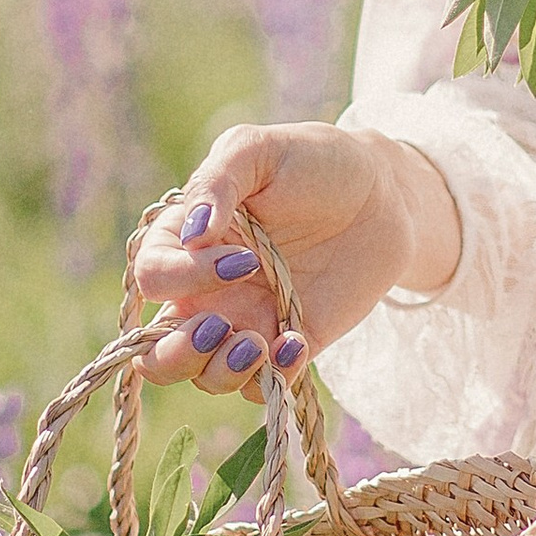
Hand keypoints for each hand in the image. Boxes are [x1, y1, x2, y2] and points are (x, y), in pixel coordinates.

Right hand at [128, 124, 460, 397]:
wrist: (383, 191)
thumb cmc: (312, 160)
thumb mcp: (258, 150)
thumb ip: (217, 182)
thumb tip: (192, 234)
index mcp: (187, 242)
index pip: (152, 277)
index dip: (181, 279)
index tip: (240, 260)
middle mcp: (206, 291)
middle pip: (158, 352)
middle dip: (175, 355)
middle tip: (219, 329)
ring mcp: (247, 322)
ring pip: (206, 376)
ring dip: (222, 372)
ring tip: (259, 344)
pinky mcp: (289, 344)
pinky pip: (265, 385)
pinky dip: (274, 378)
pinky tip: (296, 344)